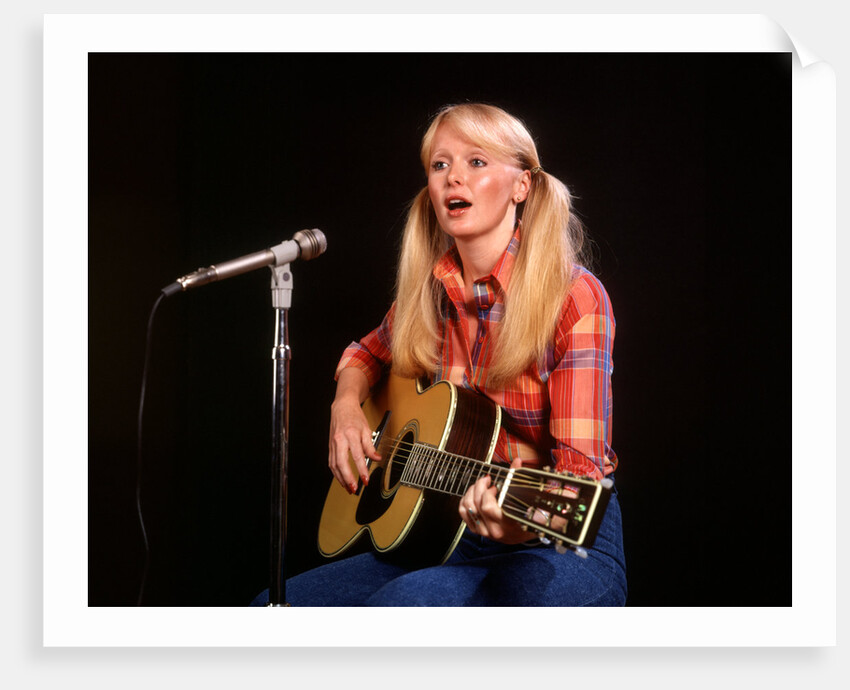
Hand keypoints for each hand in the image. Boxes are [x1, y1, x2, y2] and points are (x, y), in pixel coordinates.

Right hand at [328, 369, 380, 493]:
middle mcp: (339, 440)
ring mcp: (332, 444)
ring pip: (334, 465)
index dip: (362, 470)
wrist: (342, 407)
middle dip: (347, 478)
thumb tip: (377, 458)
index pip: (357, 456)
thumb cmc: (354, 417)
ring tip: (349, 488)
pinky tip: (341, 479)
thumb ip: (370, 446)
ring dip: (341, 479)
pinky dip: (336, 473)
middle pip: (342, 463)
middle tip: (354, 488)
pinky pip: (331, 462)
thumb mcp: (366, 429)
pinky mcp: (329, 447)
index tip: (366, 480)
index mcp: (350, 434)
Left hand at [459, 458, 531, 543]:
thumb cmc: (526, 517)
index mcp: (506, 523)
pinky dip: (465, 500)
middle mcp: (494, 529)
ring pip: (467, 507)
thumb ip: (517, 479)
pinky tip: (473, 494)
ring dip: (471, 492)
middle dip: (479, 487)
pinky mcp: (476, 530)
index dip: (487, 493)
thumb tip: (517, 461)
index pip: (487, 507)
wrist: (523, 535)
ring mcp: (484, 531)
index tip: (494, 486)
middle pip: (476, 504)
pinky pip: (463, 513)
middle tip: (486, 480)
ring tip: (480, 486)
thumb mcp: (525, 499)